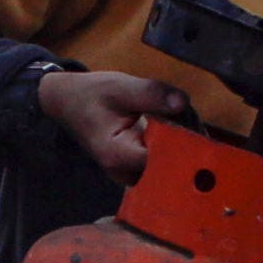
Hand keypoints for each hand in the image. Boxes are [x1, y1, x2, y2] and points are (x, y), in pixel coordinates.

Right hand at [32, 66, 187, 181]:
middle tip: (187, 115)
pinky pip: (166, 162)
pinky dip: (175, 145)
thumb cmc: (92, 95)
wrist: (70, 103)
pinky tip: (173, 125)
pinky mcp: (140, 170)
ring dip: (183, 143)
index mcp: (118, 156)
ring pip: (172, 167)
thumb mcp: (120, 87)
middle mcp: (126, 174)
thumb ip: (152, 94)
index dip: (184, 144)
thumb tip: (183, 103)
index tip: (191, 123)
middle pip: (171, 167)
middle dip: (186, 142)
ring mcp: (133, 176)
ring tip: (178, 117)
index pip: (163, 161)